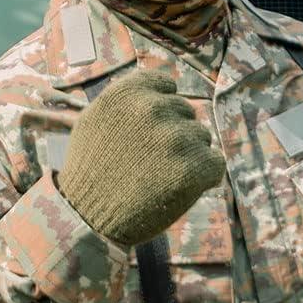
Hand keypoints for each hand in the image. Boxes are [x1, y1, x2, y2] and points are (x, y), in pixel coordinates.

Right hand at [58, 71, 225, 247]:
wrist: (87, 218)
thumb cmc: (90, 170)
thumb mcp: (94, 120)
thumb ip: (126, 100)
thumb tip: (160, 89)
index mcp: (128, 93)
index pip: (166, 85)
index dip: (162, 108)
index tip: (151, 129)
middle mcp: (153, 108)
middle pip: (185, 112)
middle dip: (174, 133)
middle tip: (152, 161)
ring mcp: (176, 137)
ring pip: (201, 137)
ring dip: (188, 155)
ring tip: (161, 176)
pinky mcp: (194, 166)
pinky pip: (215, 162)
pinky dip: (204, 176)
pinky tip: (181, 188)